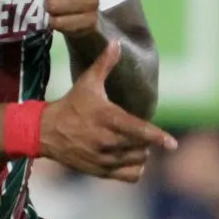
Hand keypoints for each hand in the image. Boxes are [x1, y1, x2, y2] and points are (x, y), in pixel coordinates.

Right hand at [39, 41, 176, 181]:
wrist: (46, 132)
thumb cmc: (71, 104)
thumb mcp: (87, 82)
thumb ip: (105, 63)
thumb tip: (116, 42)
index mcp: (107, 117)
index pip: (137, 130)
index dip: (157, 137)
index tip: (172, 143)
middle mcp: (107, 141)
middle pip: (142, 146)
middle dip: (146, 138)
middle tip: (136, 129)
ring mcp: (104, 158)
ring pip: (139, 160)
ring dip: (141, 151)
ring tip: (132, 141)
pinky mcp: (101, 171)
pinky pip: (130, 175)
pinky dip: (135, 167)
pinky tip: (129, 156)